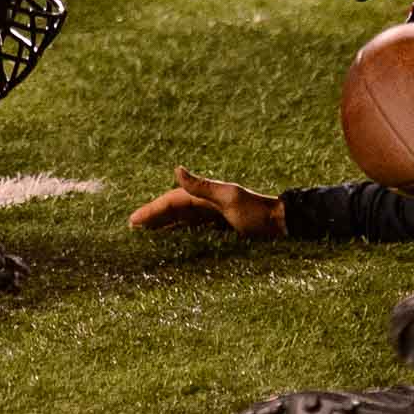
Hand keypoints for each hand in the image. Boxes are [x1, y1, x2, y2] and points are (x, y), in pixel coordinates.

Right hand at [129, 166, 286, 237]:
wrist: (282, 225)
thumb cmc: (257, 212)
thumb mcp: (229, 198)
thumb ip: (202, 186)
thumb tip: (176, 169)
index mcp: (206, 196)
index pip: (171, 202)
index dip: (151, 211)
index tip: (132, 222)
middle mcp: (207, 205)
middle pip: (173, 211)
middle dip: (153, 219)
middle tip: (131, 230)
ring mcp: (214, 218)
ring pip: (181, 222)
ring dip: (164, 228)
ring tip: (146, 237)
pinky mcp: (221, 230)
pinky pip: (193, 232)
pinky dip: (179, 236)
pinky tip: (172, 244)